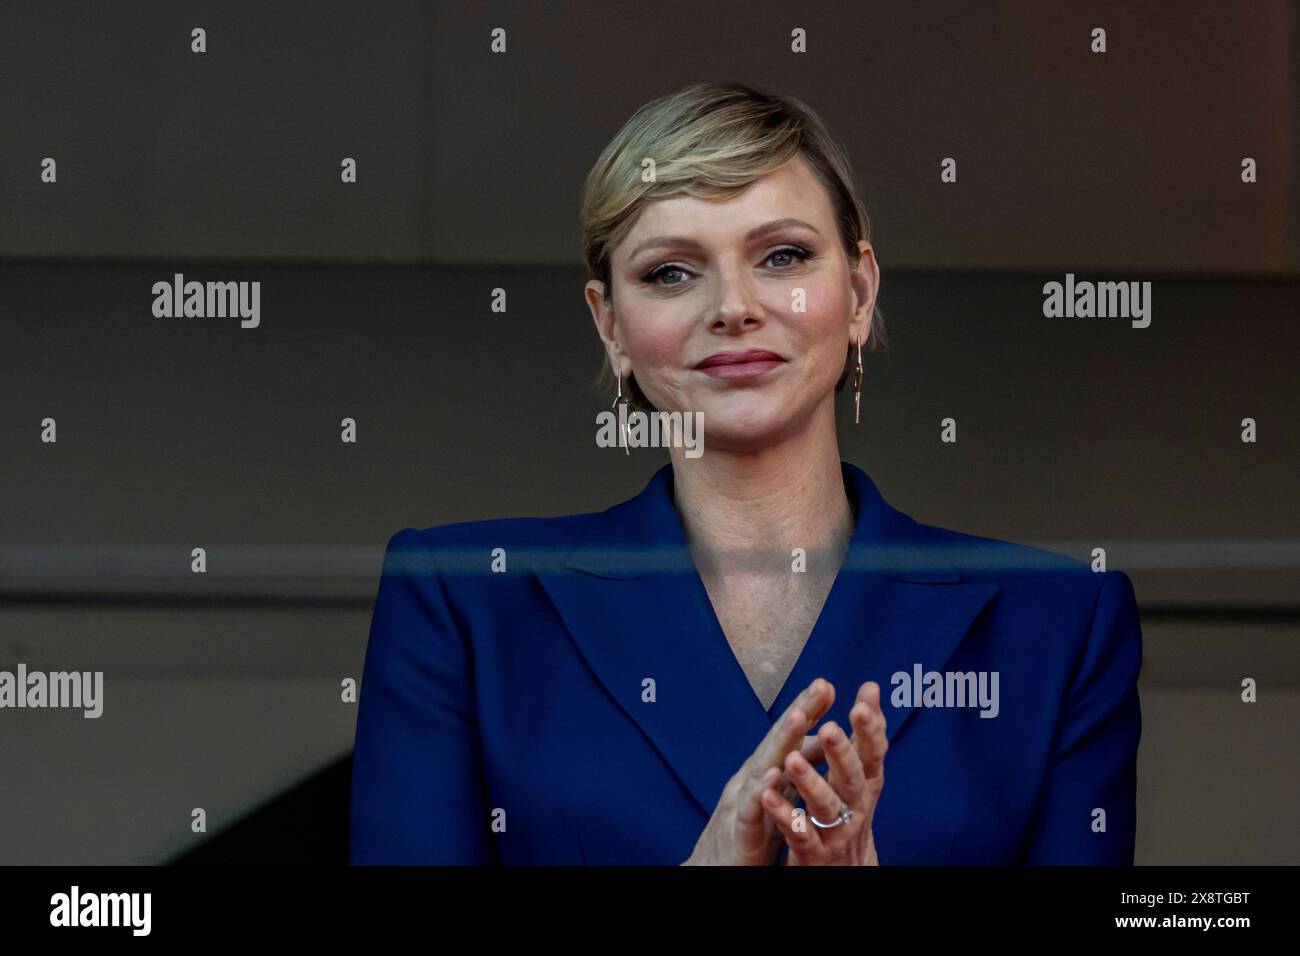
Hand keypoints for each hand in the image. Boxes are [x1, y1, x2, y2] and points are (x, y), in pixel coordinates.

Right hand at [683, 678, 834, 864]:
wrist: (716, 870)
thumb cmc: (751, 834)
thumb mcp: (778, 797)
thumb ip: (796, 770)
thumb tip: (822, 742)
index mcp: (765, 772)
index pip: (790, 737)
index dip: (807, 710)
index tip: (827, 684)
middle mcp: (752, 779)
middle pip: (779, 741)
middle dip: (799, 711)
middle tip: (820, 685)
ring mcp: (743, 802)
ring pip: (764, 766)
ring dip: (781, 741)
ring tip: (799, 716)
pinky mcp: (740, 832)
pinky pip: (751, 809)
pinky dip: (760, 790)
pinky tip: (773, 774)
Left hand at [760, 680, 887, 864]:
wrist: (846, 869)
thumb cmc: (850, 809)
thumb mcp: (861, 773)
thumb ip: (864, 734)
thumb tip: (872, 686)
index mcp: (866, 785)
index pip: (874, 754)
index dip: (871, 730)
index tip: (864, 701)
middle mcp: (855, 808)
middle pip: (853, 780)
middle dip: (842, 753)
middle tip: (830, 728)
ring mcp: (835, 832)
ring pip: (826, 807)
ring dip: (810, 782)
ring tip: (792, 759)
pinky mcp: (813, 853)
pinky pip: (799, 834)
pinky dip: (785, 816)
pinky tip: (768, 796)